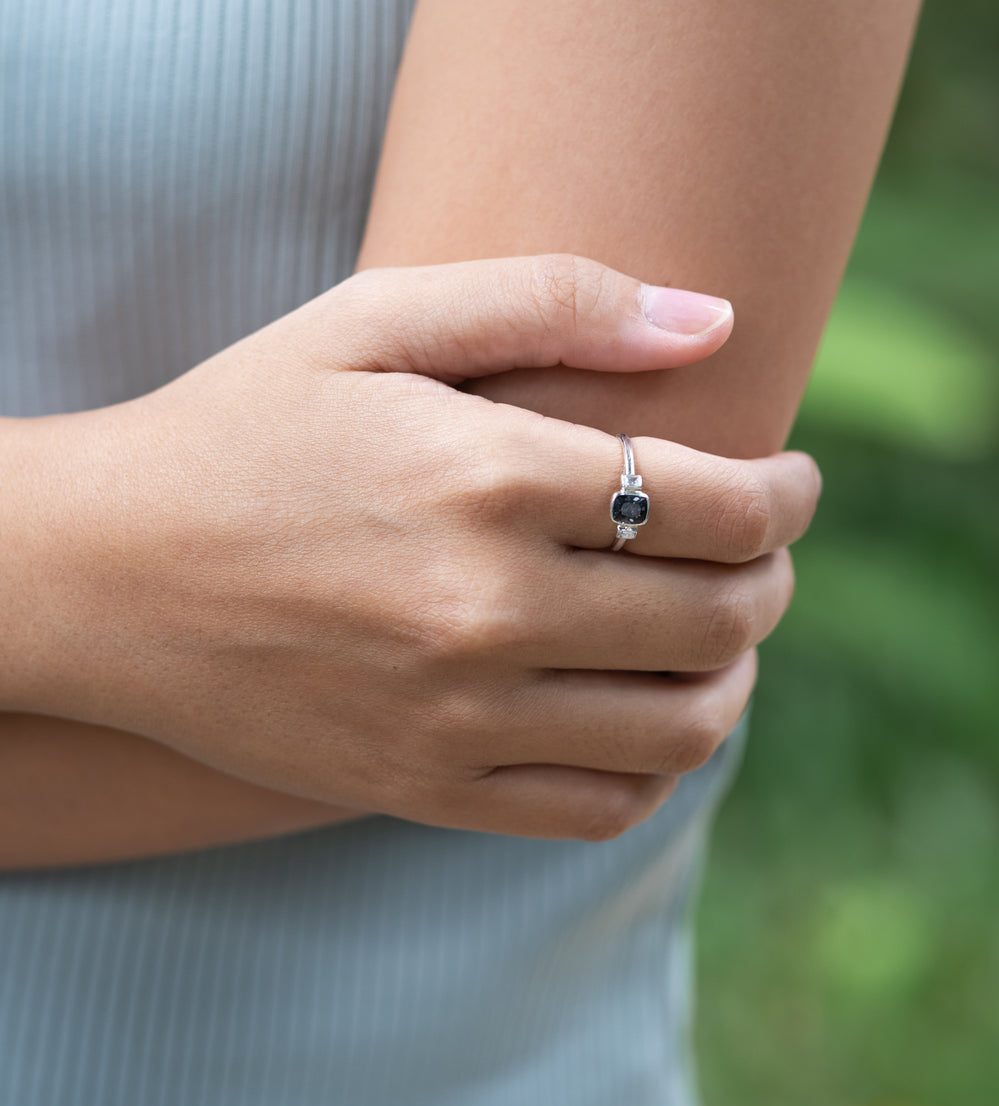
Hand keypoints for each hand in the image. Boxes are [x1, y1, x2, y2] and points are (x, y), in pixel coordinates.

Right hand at [6, 256, 819, 840]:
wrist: (99, 572)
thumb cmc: (245, 425)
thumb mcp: (375, 319)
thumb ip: (552, 298)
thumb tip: (716, 320)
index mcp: (485, 477)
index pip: (718, 505)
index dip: (787, 494)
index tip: (792, 481)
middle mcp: (483, 610)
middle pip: (718, 617)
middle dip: (773, 578)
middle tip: (762, 549)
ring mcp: (454, 718)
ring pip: (681, 727)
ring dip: (735, 675)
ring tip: (719, 632)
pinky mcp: (423, 790)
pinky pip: (599, 808)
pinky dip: (657, 765)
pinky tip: (641, 707)